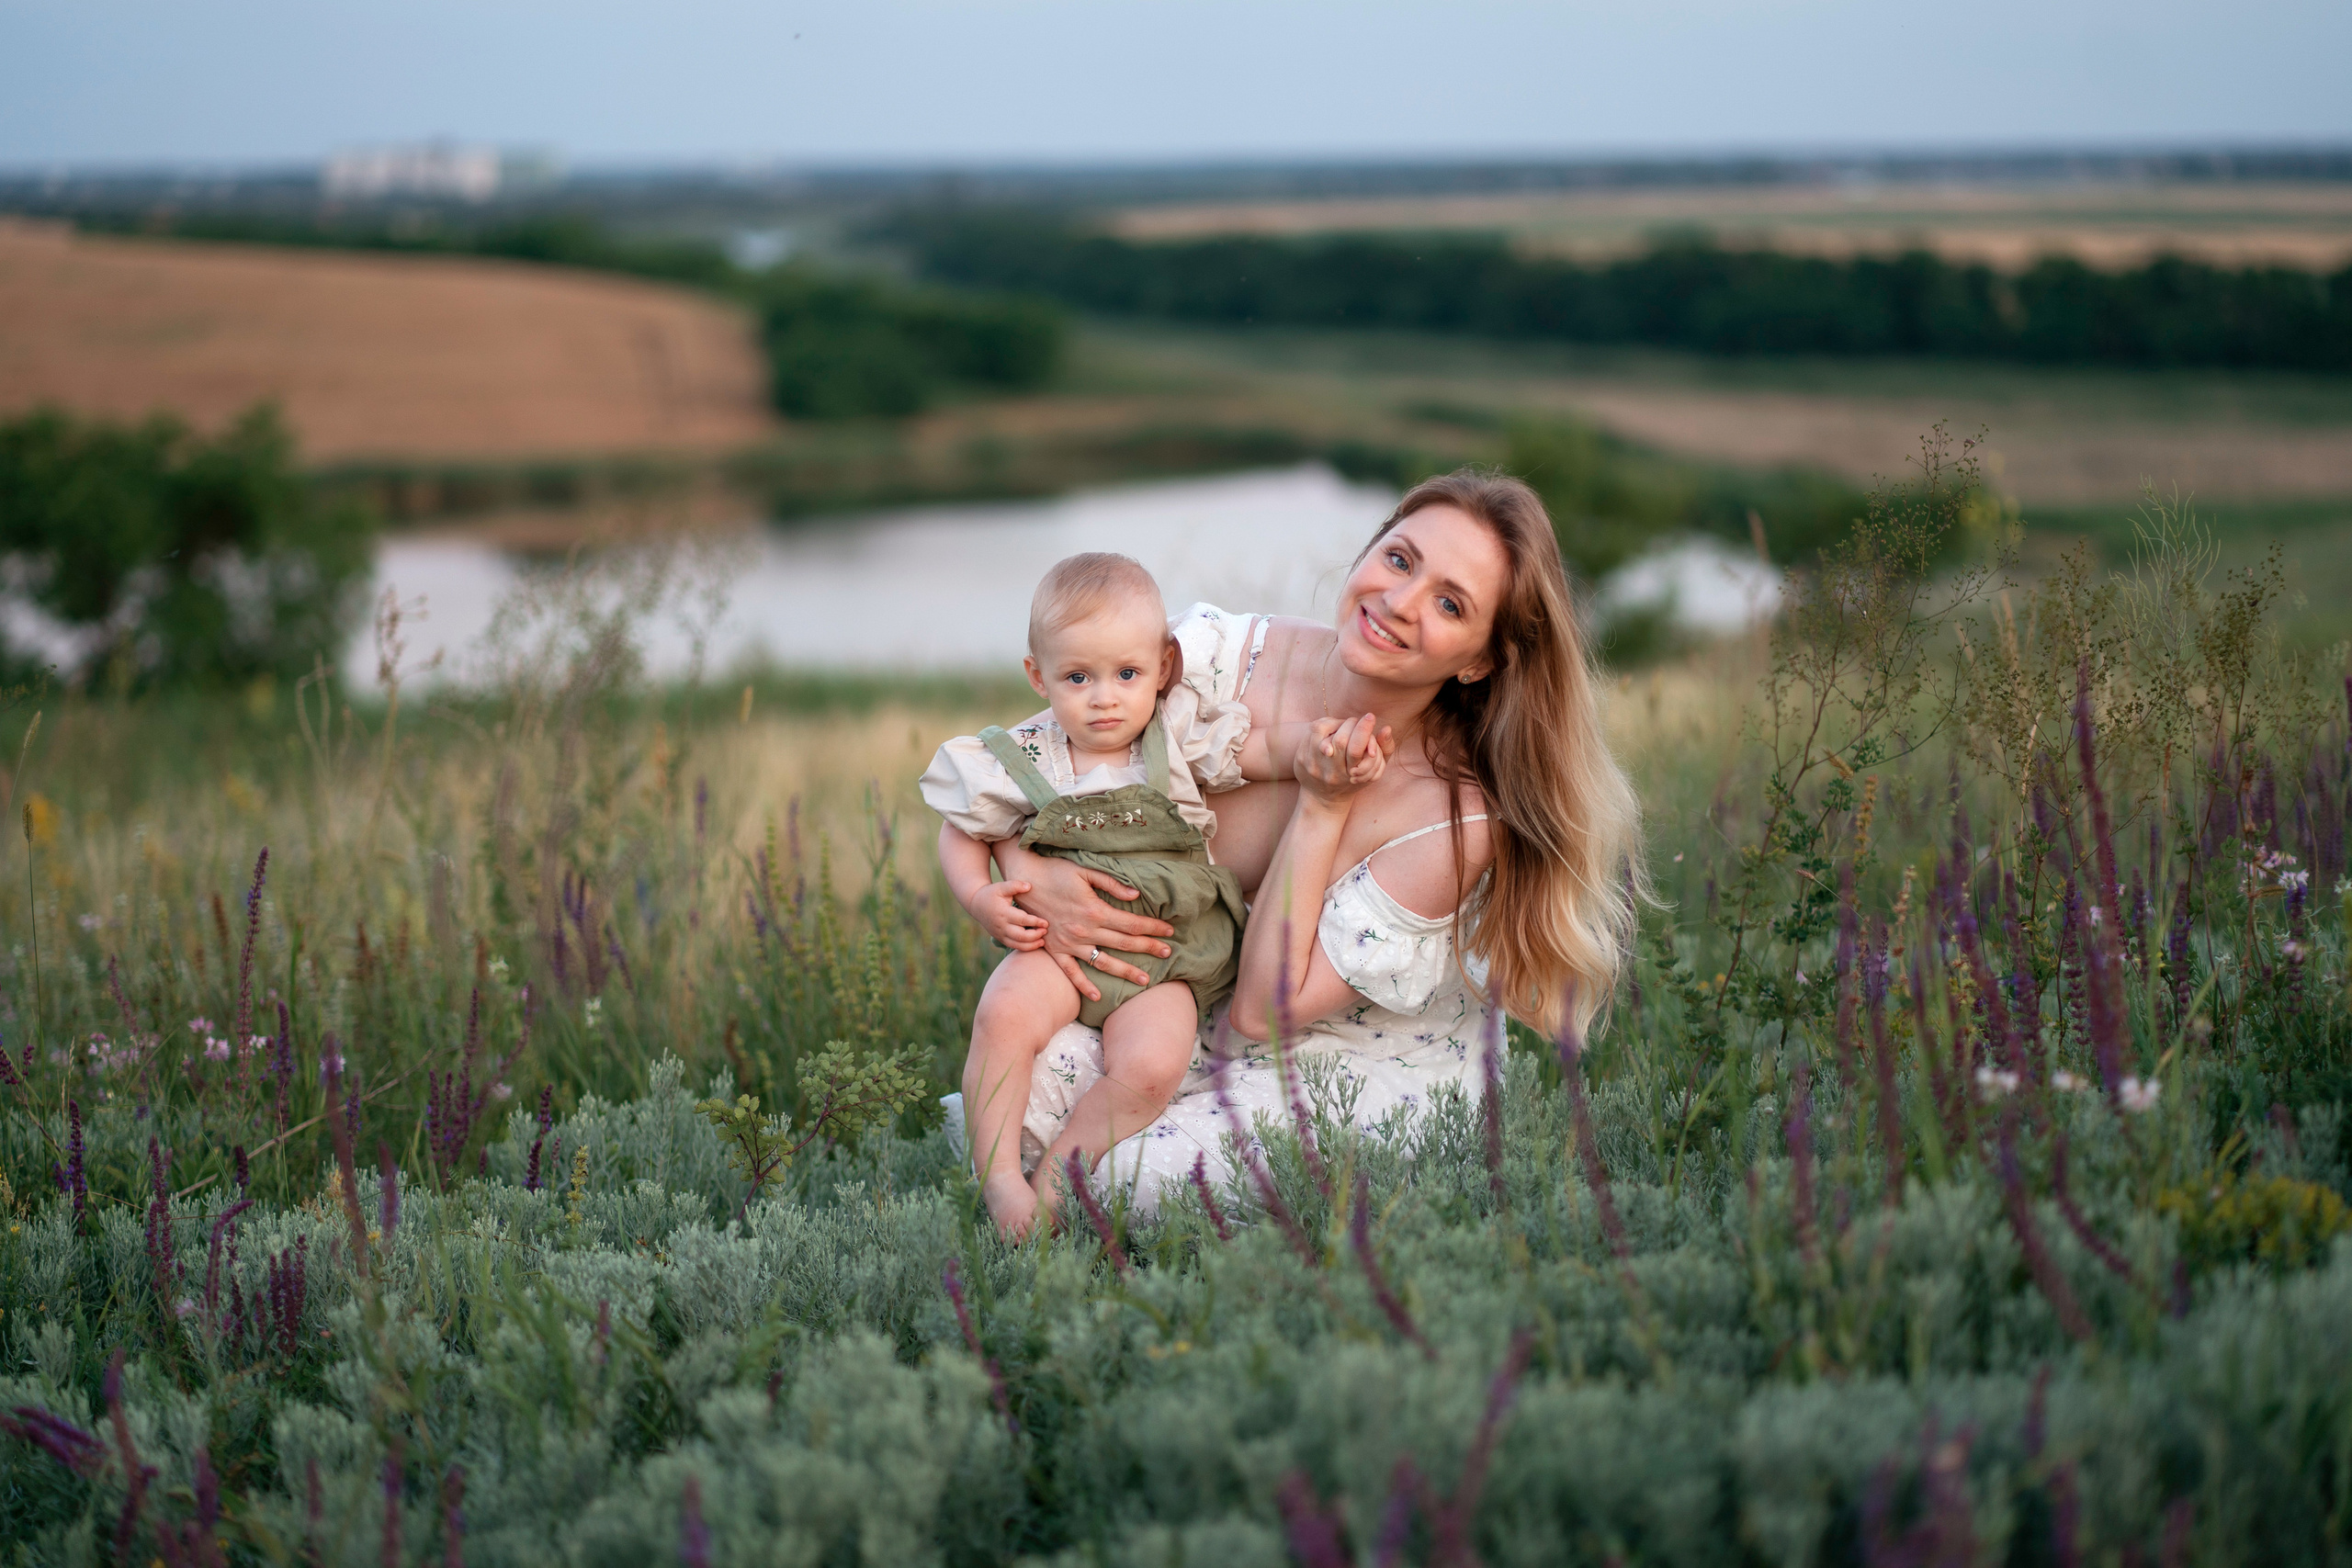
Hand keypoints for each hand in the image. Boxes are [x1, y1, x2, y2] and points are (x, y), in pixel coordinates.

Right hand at [963, 879, 1046, 949]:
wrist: (976, 904)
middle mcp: (1001, 926)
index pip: (1022, 920)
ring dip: (1032, 945)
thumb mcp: (1001, 887)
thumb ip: (1015, 885)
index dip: (1035, 922)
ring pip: (1018, 945)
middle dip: (1035, 936)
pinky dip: (1025, 947)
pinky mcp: (1000, 939)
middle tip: (1046, 931)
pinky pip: (1014, 946)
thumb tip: (1029, 886)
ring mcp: (1000, 934)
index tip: (1046, 922)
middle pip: (1021, 936)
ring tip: (1043, 941)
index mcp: (1003, 913)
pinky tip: (1035, 943)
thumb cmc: (991, 893)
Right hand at [999, 845, 1173, 1002]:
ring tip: (1145, 981)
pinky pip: (1071, 972)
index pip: (1131, 924)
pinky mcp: (1054, 950)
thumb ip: (1111, 884)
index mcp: (1095, 911)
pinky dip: (1084, 986)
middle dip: (1148, 948)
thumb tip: (1136, 896)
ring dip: (1125, 972)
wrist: (1024, 881)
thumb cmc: (1056, 872)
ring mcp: (1069, 943)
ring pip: (1103, 962)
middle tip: (1168, 953)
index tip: (1169, 931)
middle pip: (1123, 944)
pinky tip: (1098, 997)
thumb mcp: (1085, 871)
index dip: (1152, 927)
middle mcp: (1084, 931)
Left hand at [1294, 712, 1391, 807]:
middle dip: (1353, 725)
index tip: (1370, 716)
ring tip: (1346, 726)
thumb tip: (1386, 728)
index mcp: (1350, 776)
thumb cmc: (1353, 779)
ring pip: (1323, 730)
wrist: (1322, 797)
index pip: (1356, 749)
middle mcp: (1330, 772)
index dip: (1363, 730)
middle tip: (1359, 721)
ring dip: (1339, 722)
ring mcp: (1313, 765)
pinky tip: (1333, 728)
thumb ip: (1386, 748)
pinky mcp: (1301, 757)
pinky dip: (1326, 723)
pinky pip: (1314, 729)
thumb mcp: (1375, 769)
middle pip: (1340, 740)